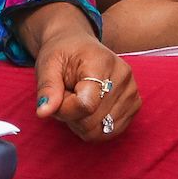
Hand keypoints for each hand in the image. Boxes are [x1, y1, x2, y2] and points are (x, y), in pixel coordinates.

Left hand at [32, 28, 141, 142]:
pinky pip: (110, 132)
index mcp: (102, 62)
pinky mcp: (135, 105)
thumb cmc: (62, 54)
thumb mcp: (47, 64)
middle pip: (93, 122)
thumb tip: (43, 111)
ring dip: (82, 121)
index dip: (65, 108)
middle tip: (67, 94)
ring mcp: (132, 92)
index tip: (57, 95)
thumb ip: (47, 88)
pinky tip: (89, 107)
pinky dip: (94, 126)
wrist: (78, 45)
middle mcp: (123, 77)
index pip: (85, 105)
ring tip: (78, 98)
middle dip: (71, 114)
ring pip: (101, 131)